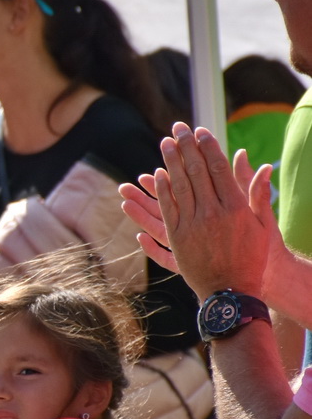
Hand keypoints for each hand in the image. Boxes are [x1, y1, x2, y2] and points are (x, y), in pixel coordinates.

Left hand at [119, 124, 278, 299]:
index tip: (199, 131)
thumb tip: (262, 164)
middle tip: (177, 128)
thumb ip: (257, 192)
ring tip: (164, 144)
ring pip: (178, 188)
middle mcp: (212, 213)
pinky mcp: (177, 239)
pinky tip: (155, 176)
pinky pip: (166, 210)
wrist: (233, 290)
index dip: (207, 148)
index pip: (218, 169)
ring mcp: (192, 226)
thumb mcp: (263, 224)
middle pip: (196, 173)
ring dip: (170, 163)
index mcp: (235, 207)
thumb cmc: (254, 257)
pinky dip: (160, 191)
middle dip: (186, 148)